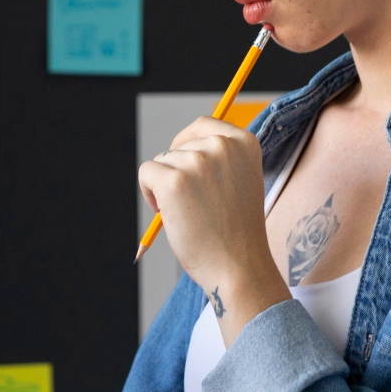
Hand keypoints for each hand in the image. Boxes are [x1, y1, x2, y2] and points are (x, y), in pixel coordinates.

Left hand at [137, 117, 288, 339]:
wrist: (238, 266)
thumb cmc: (237, 231)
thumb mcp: (241, 182)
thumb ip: (220, 160)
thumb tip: (182, 149)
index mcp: (244, 142)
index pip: (203, 125)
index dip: (188, 144)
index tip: (187, 166)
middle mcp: (221, 145)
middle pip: (179, 146)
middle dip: (177, 172)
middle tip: (192, 204)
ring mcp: (196, 162)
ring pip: (162, 162)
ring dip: (166, 186)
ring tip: (188, 214)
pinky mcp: (172, 181)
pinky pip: (146, 173)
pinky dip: (149, 193)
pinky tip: (167, 214)